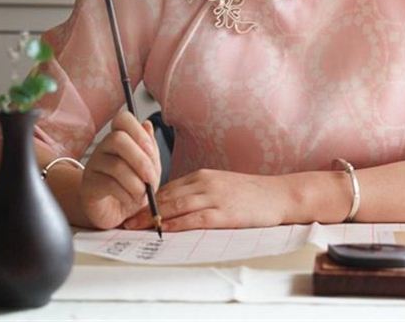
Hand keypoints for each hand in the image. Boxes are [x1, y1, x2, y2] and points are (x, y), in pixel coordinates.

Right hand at [78, 111, 161, 228]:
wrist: (115, 212)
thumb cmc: (132, 187)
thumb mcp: (149, 169)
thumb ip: (150, 149)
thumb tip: (148, 125)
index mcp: (119, 138)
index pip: (123, 119)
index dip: (139, 132)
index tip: (150, 152)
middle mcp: (103, 147)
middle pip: (118, 139)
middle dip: (140, 161)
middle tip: (150, 179)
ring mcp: (93, 165)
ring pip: (116, 165)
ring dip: (136, 183)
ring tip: (141, 194)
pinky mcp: (88, 185)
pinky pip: (109, 184)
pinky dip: (126, 194)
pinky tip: (129, 200)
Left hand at [123, 169, 291, 230]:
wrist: (279, 194)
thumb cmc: (252, 193)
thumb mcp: (222, 185)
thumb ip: (200, 191)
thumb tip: (177, 204)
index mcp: (203, 176)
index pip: (168, 187)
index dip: (147, 199)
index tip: (131, 208)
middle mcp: (205, 183)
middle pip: (167, 195)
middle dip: (143, 208)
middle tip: (125, 219)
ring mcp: (215, 197)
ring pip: (177, 205)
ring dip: (153, 217)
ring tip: (135, 226)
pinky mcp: (225, 213)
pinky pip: (195, 219)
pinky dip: (176, 224)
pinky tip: (163, 230)